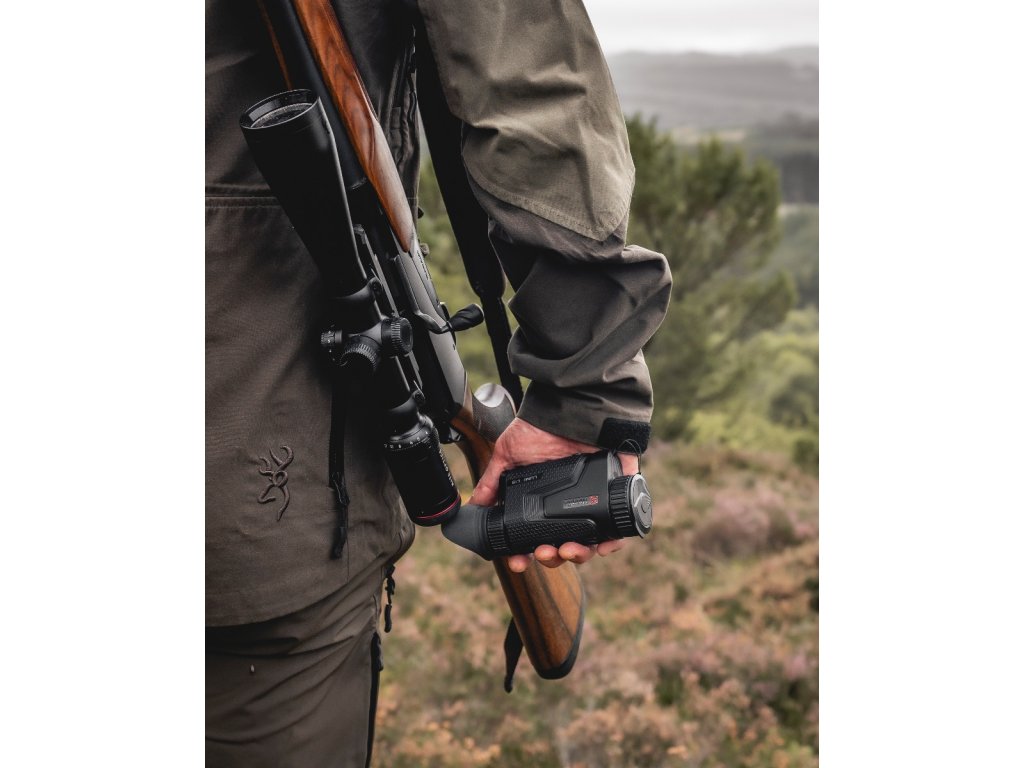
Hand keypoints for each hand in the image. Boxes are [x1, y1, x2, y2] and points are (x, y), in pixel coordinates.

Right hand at [467, 417, 638, 572]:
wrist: (572, 407)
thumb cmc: (541, 426)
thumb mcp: (509, 453)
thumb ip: (493, 479)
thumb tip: (473, 504)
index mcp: (544, 500)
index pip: (537, 535)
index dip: (527, 553)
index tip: (518, 561)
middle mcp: (569, 503)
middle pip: (563, 545)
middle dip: (552, 557)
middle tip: (543, 553)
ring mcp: (593, 500)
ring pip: (590, 542)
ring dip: (578, 554)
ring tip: (567, 550)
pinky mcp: (615, 493)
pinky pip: (619, 526)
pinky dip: (612, 541)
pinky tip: (601, 546)